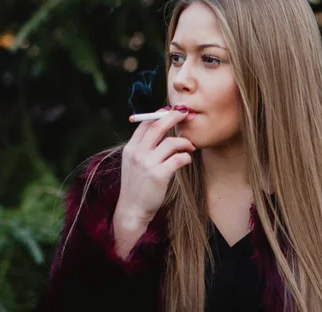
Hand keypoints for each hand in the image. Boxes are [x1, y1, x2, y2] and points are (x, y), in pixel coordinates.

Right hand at [115, 108, 195, 225]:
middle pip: (157, 126)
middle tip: (186, 114)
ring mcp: (147, 164)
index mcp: (130, 148)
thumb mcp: (132, 163)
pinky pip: (178, 158)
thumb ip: (142, 148)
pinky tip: (187, 159)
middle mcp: (137, 153)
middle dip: (174, 117)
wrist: (132, 210)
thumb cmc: (137, 186)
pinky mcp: (159, 175)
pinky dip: (186, 157)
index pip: (145, 123)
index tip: (172, 112)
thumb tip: (159, 130)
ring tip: (190, 146)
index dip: (160, 115)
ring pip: (171, 142)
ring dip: (184, 141)